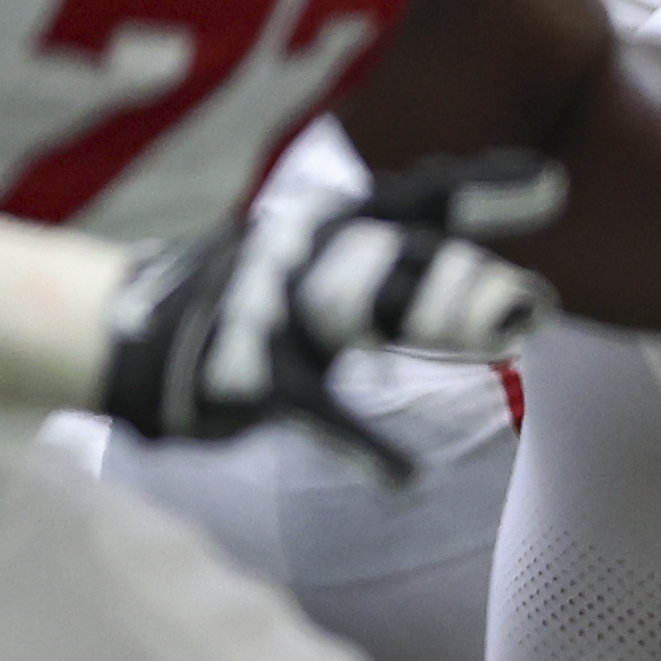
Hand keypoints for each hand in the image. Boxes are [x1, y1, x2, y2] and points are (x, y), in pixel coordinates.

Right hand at [100, 151, 565, 478]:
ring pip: (362, 310)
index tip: (550, 183)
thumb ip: (390, 274)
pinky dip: (362, 446)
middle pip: (398, 259)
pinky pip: (316, 411)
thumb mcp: (306, 269)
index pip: (411, 201)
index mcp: (319, 227)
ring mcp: (272, 313)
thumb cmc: (231, 304)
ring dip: (438, 324)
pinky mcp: (249, 377)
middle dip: (470, 280)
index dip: (478, 189)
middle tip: (535, 307)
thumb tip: (491, 293)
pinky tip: (405, 477)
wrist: (110, 330)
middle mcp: (300, 256)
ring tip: (508, 344)